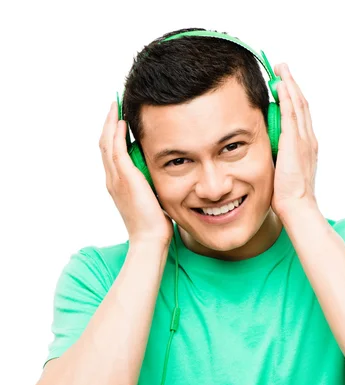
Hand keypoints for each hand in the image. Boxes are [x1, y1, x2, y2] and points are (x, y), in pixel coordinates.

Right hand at [99, 102, 173, 244]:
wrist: (150, 239)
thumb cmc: (154, 225)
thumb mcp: (151, 199)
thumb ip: (151, 184)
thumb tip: (161, 174)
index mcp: (117, 185)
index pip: (110, 154)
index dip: (111, 135)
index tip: (118, 120)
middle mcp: (112, 180)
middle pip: (104, 144)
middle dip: (108, 124)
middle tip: (114, 105)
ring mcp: (116, 179)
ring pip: (106, 143)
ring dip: (110, 122)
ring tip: (115, 106)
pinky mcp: (125, 178)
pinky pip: (116, 149)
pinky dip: (116, 133)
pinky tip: (121, 121)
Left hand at [271, 63, 318, 217]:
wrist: (297, 206)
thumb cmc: (288, 196)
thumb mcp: (281, 171)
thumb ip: (277, 157)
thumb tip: (265, 151)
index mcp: (306, 146)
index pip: (300, 116)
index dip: (293, 99)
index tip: (284, 86)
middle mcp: (308, 139)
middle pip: (301, 104)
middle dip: (292, 85)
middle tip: (283, 69)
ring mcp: (303, 139)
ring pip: (297, 104)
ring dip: (289, 84)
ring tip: (281, 69)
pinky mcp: (294, 142)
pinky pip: (291, 113)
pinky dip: (287, 97)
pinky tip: (280, 85)